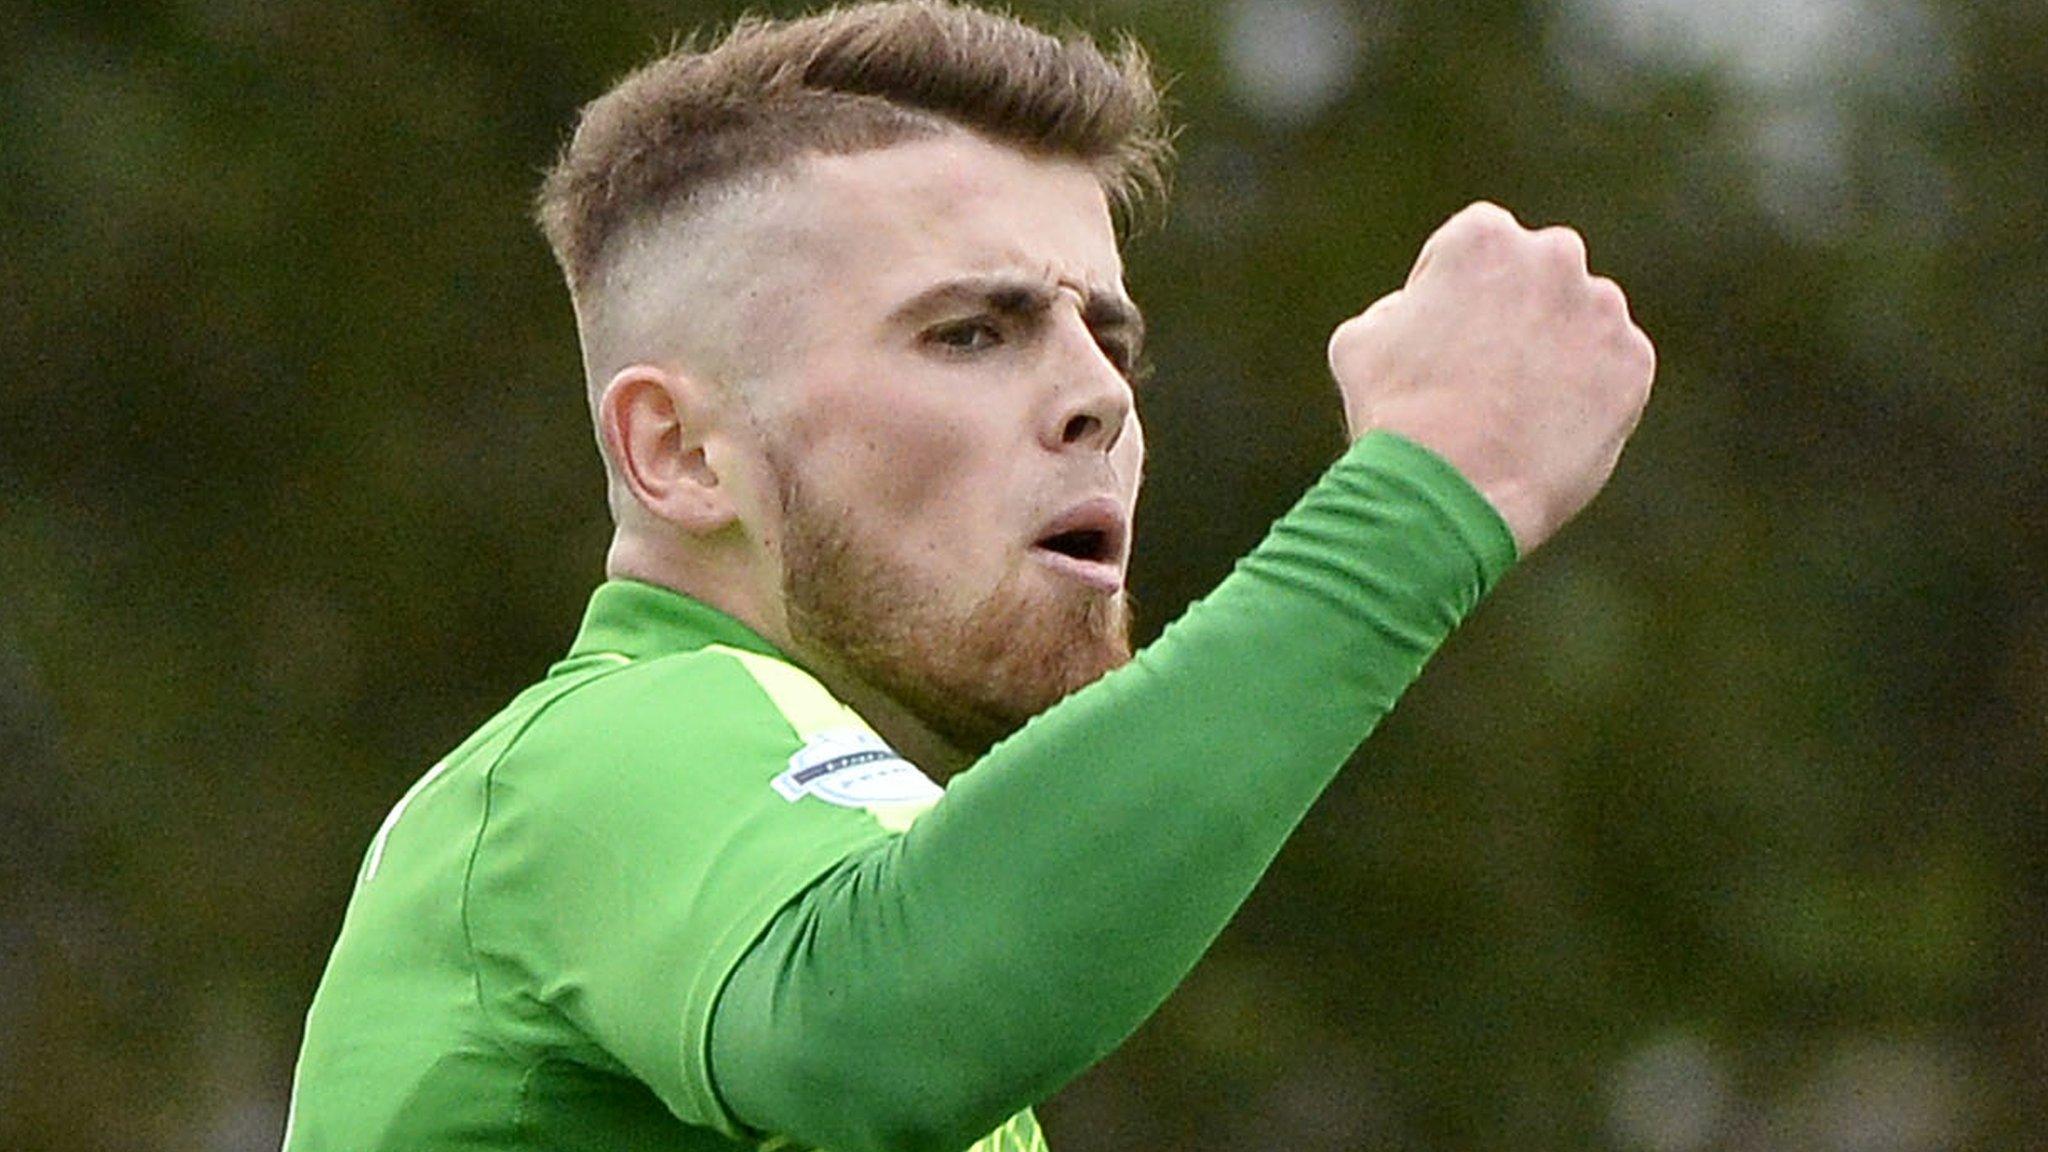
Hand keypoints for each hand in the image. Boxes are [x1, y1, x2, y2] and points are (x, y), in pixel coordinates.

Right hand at [1326, 202, 1655, 554]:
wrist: (1453, 489)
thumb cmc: (1395, 414)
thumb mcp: (1361, 342)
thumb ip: (1401, 307)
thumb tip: (1421, 314)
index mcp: (1484, 237)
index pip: (1477, 248)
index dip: (1455, 295)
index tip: (1443, 339)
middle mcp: (1554, 255)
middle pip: (1539, 276)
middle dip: (1518, 312)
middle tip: (1487, 373)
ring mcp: (1602, 308)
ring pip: (1582, 320)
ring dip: (1558, 351)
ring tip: (1518, 412)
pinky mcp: (1634, 361)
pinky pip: (1613, 369)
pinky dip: (1589, 395)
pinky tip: (1548, 430)